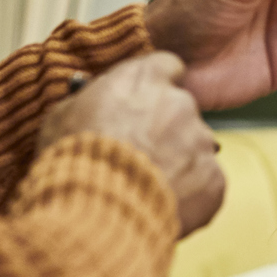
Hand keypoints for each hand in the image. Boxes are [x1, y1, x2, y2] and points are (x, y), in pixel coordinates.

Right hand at [38, 52, 224, 234]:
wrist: (94, 210)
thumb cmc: (73, 160)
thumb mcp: (64, 116)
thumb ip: (89, 100)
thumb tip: (90, 100)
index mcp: (144, 80)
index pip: (166, 66)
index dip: (157, 86)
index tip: (146, 103)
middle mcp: (179, 104)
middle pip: (181, 110)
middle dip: (166, 131)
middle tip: (140, 156)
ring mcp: (200, 141)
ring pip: (195, 148)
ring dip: (178, 163)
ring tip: (147, 187)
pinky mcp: (212, 179)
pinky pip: (206, 183)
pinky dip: (190, 195)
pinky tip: (163, 205)